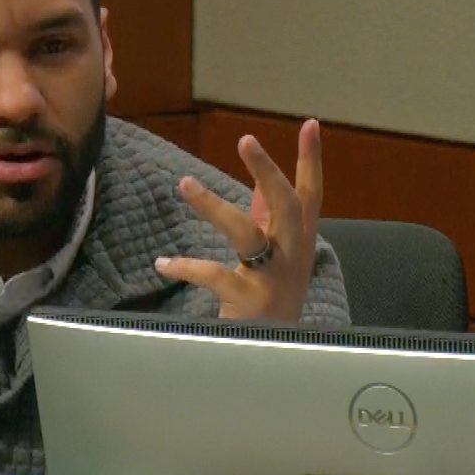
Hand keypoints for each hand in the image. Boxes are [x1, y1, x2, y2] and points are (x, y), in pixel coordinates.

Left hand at [155, 119, 322, 321]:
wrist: (278, 351)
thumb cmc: (274, 294)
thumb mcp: (279, 254)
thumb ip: (268, 217)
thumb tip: (257, 181)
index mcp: (302, 239)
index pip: (311, 193)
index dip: (311, 159)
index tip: (310, 123)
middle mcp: (293, 254)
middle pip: (286, 205)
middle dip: (267, 171)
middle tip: (246, 139)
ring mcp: (273, 277)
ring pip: (247, 234)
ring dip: (214, 206)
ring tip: (185, 183)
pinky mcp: (249, 299)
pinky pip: (215, 275)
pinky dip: (187, 266)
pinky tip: (163, 262)